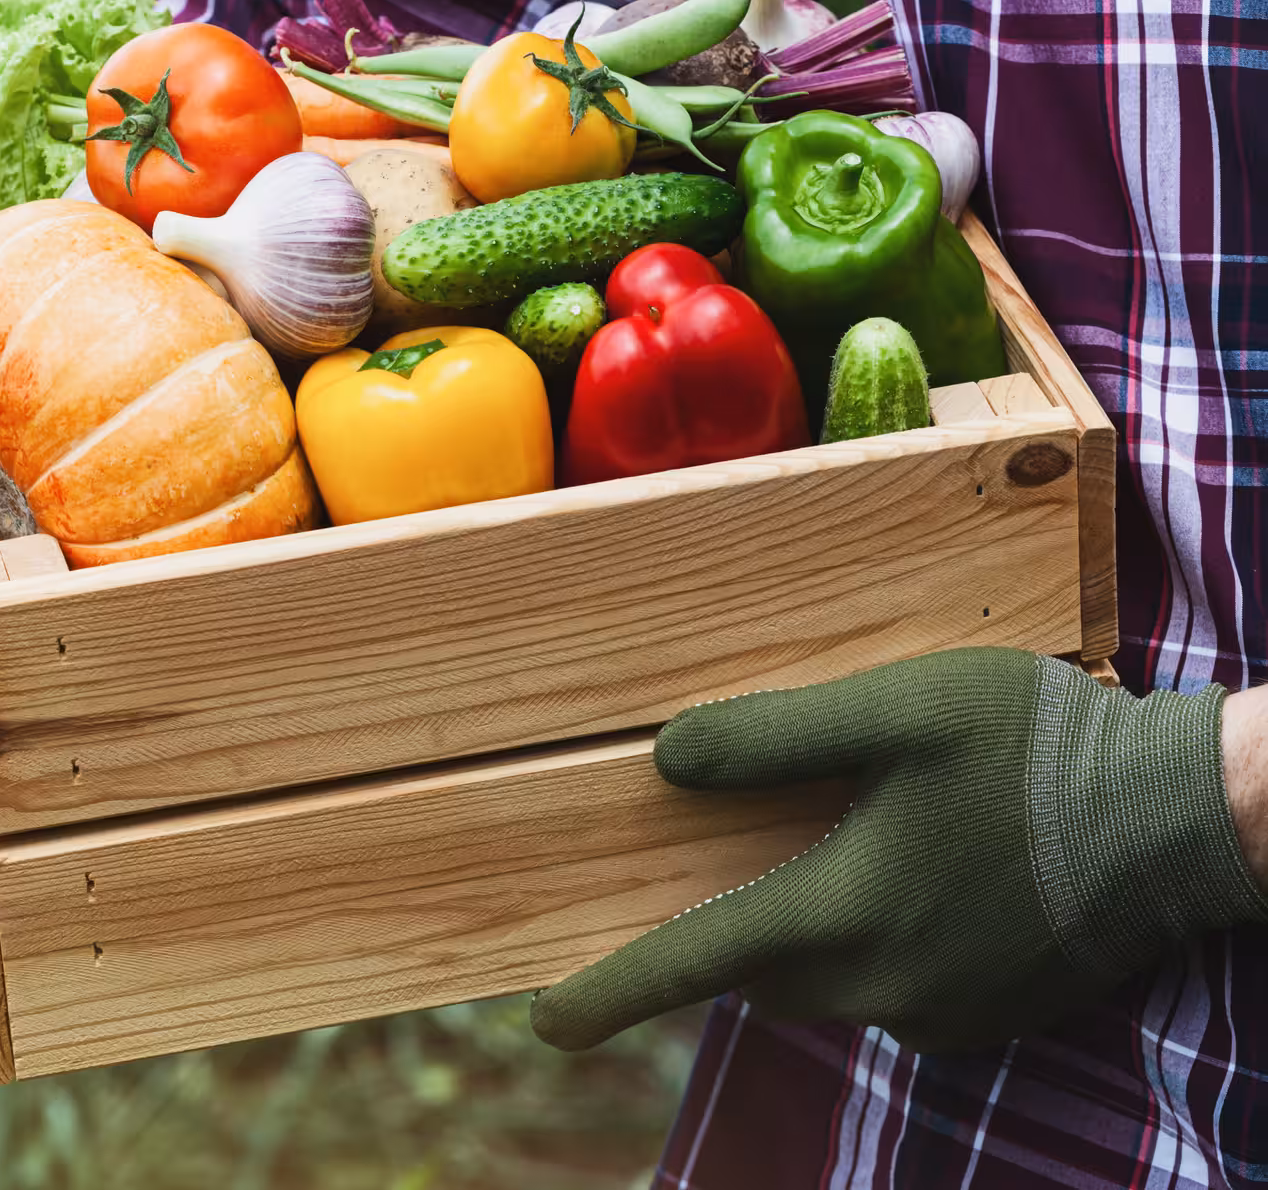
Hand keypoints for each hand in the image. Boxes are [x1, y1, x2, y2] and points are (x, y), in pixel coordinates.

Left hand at [529, 648, 1265, 1052]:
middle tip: (738, 861)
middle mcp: (881, 985)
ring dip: (806, 933)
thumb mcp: (898, 709)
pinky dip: (874, 946)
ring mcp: (938, 1013)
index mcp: (845, 913)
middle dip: (728, 934)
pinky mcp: (983, 1018)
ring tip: (848, 846)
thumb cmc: (1037, 749)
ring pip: (821, 984)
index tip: (546, 1022)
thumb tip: (666, 761)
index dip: (611, 993)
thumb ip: (775, 737)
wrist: (1184, 820)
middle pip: (755, 973)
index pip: (694, 964)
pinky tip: (921, 875)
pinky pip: (888, 993)